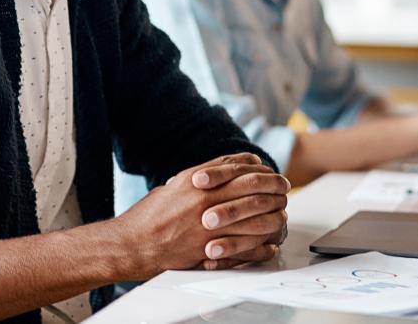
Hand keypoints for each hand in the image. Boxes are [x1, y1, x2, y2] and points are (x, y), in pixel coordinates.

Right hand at [114, 153, 288, 279]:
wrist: (134, 243)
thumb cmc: (150, 215)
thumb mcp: (174, 185)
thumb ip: (200, 176)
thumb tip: (223, 168)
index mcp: (195, 181)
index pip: (237, 168)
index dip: (258, 168)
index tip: (269, 171)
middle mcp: (204, 200)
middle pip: (251, 188)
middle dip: (273, 186)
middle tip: (284, 187)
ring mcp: (208, 226)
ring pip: (254, 217)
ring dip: (272, 215)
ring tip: (282, 214)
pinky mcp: (209, 249)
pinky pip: (245, 248)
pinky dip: (262, 247)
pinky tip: (271, 244)